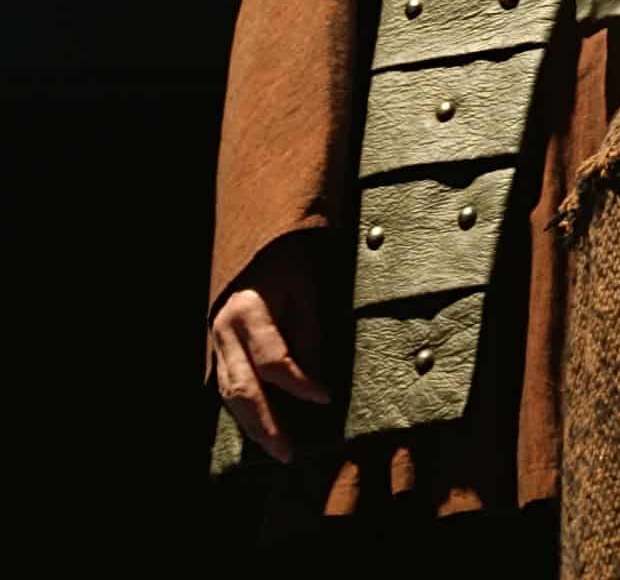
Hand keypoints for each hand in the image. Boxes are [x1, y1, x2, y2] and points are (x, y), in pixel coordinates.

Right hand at [210, 234, 329, 463]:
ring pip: (230, 395)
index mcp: (248, 310)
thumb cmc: (286, 263)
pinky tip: (261, 430)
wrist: (255, 246)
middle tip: (289, 451)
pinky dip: (244, 412)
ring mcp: (217, 341)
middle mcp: (226, 329)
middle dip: (267, 423)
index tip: (324, 398)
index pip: (273, 360)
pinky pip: (228, 387)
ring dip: (253, 426)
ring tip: (277, 450)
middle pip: (243, 388)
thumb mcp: (305, 290)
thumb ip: (309, 334)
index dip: (299, 383)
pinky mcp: (219, 349)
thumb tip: (315, 382)